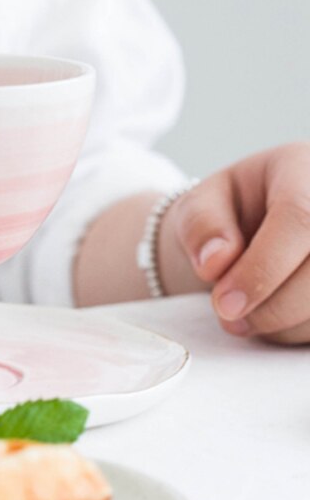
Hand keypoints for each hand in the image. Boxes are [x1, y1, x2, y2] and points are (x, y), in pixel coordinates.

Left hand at [164, 142, 309, 343]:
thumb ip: (199, 225)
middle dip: (271, 306)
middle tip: (227, 314)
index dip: (263, 268)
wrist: (250, 230)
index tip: (225, 304)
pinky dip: (294, 330)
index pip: (301, 218)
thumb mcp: (199, 205)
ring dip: (281, 322)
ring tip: (243, 314)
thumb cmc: (227, 213)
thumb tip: (215, 262)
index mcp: (305, 169)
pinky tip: (273, 316)